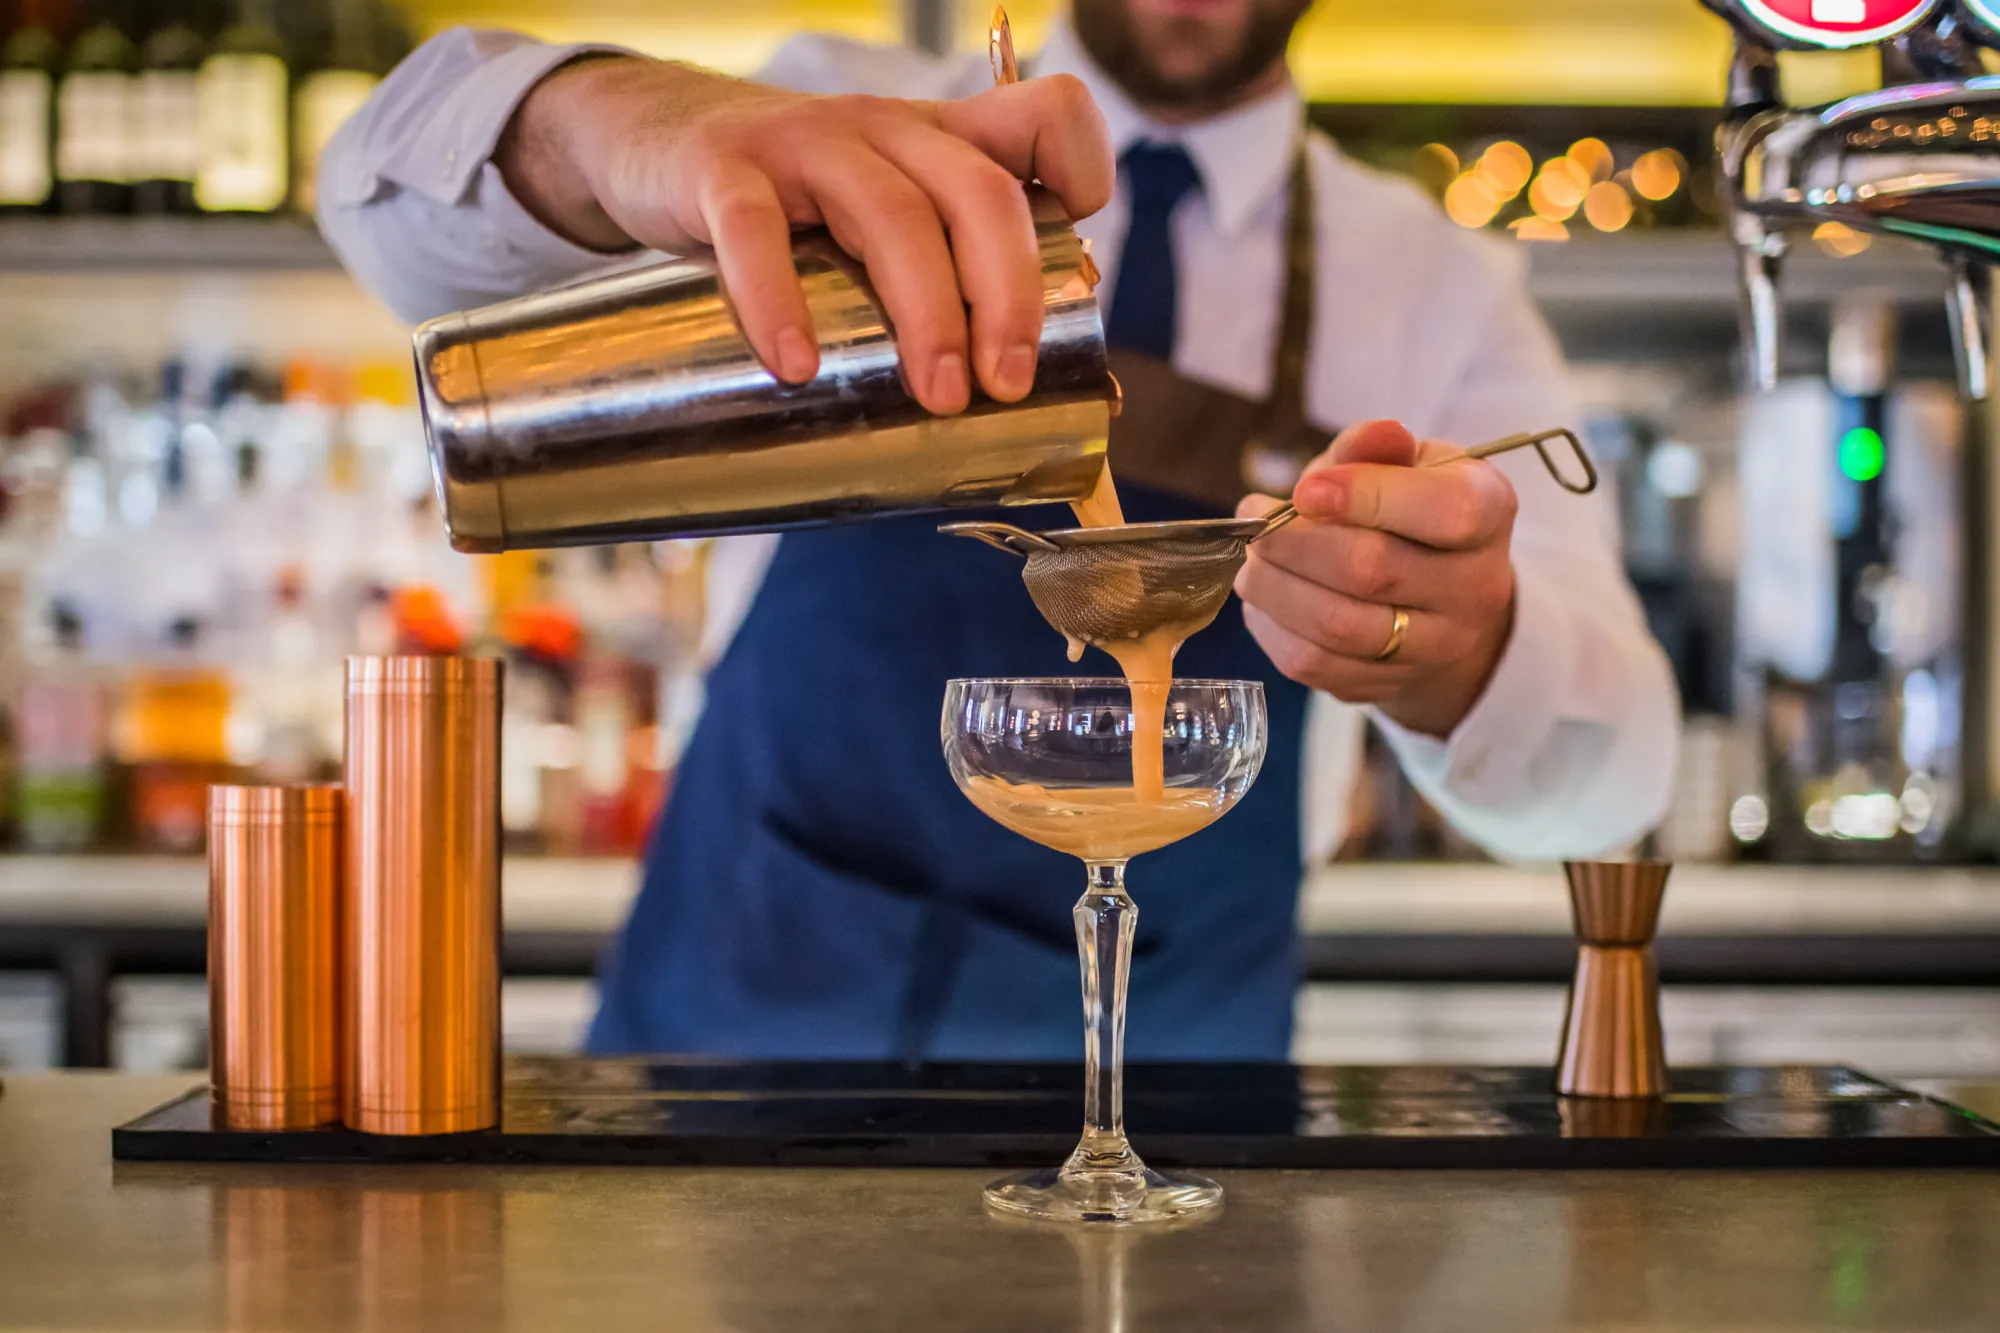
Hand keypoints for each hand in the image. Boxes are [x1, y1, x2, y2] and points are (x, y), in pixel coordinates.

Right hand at [496, 57, 1113, 414]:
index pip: (1046, 116)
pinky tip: (797, 367)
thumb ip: (948, 277)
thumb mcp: (884, 216)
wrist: (653, 142)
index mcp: (943, 140)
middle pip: (979, 194)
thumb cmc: (797, 206)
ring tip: (936, 398)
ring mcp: (808, 143)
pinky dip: (778, 302)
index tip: (1078, 272)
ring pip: (890, 213)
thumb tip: (1040, 397)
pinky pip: (755, 231)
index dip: (1084, 176)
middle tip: (1004, 387)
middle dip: (1008, 298)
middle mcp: (889, 128)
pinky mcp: (723, 168)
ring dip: (926, 314)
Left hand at [1234, 420, 1519, 737]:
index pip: (1442, 510)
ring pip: (1338, 625)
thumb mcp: (1407, 464)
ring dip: (1274, 588)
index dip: (1365, 497)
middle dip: (1295, 544)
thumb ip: (1376, 449)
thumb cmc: (1413, 514)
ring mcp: (1435, 646)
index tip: (1305, 490)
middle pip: (1373, 571)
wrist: (1442, 601)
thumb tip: (1375, 435)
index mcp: (1489, 512)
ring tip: (1251, 561)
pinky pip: (1316, 664)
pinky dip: (1272, 629)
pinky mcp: (1387, 684)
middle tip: (1254, 521)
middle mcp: (1475, 586)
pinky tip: (1262, 599)